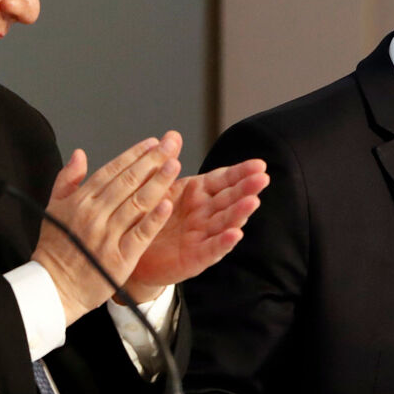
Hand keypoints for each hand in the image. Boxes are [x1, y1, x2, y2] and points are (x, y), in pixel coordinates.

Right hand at [33, 133, 182, 322]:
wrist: (52, 288)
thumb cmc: (55, 249)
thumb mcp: (54, 209)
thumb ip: (67, 179)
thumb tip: (80, 154)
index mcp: (80, 201)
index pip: (111, 170)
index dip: (134, 155)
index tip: (152, 143)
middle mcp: (94, 215)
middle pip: (128, 182)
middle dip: (151, 161)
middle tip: (170, 145)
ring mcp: (107, 236)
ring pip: (137, 203)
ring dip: (157, 182)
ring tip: (174, 165)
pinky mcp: (119, 258)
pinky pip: (140, 234)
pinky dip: (154, 219)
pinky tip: (168, 204)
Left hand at [121, 158, 269, 302]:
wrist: (132, 254)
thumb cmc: (148, 219)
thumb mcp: (157, 188)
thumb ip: (167, 164)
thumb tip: (172, 134)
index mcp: (198, 193)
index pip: (224, 179)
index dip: (241, 172)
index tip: (259, 164)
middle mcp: (205, 214)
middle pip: (229, 199)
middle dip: (246, 189)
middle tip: (262, 179)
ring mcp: (203, 236)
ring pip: (225, 222)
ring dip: (240, 213)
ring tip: (252, 202)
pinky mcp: (195, 258)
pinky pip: (211, 249)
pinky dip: (223, 242)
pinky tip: (235, 234)